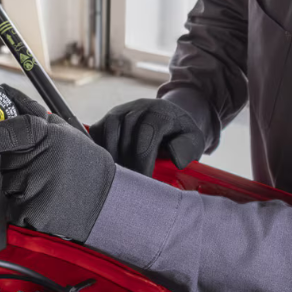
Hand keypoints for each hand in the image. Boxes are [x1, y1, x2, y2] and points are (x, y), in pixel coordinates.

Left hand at [0, 85, 114, 242]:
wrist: (108, 199)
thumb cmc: (84, 162)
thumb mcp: (62, 128)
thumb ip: (29, 111)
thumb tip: (2, 91)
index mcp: (41, 135)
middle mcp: (34, 162)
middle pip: (4, 164)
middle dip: (17, 164)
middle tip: (46, 167)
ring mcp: (31, 189)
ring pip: (9, 187)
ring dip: (24, 185)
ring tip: (52, 185)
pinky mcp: (30, 214)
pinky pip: (15, 208)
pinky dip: (27, 206)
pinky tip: (49, 201)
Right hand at [89, 98, 205, 176]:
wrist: (171, 119)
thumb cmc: (181, 136)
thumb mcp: (194, 141)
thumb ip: (188, 149)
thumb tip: (175, 159)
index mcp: (162, 112)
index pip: (148, 132)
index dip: (143, 159)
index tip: (144, 181)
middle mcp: (140, 107)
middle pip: (126, 132)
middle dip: (127, 161)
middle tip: (131, 184)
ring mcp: (122, 110)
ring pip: (108, 130)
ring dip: (111, 156)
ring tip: (119, 176)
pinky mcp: (109, 118)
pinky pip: (97, 131)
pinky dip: (100, 148)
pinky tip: (109, 165)